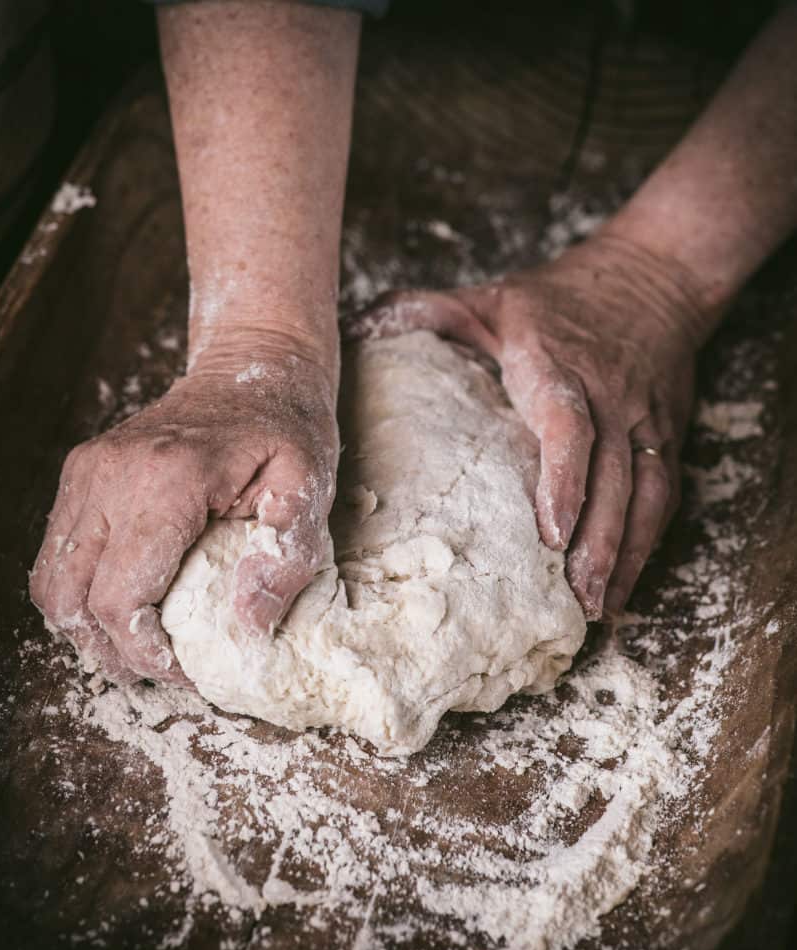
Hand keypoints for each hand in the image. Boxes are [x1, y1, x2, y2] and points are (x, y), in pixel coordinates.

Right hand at [30, 332, 338, 684]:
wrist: (255, 367)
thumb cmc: (286, 428)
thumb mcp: (311, 486)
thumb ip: (287, 557)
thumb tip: (247, 625)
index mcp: (168, 480)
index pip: (120, 596)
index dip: (143, 651)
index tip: (185, 670)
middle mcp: (111, 473)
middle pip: (72, 597)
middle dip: (111, 651)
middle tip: (160, 669)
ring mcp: (88, 469)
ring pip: (51, 579)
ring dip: (85, 627)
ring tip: (137, 646)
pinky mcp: (83, 471)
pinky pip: (59, 550)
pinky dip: (80, 591)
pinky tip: (125, 605)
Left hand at [345, 234, 708, 618]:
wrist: (651, 278)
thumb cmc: (553, 299)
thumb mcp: (484, 298)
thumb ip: (421, 314)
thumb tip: (348, 333)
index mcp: (557, 364)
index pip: (568, 425)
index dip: (564, 478)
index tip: (552, 531)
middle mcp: (609, 397)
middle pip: (611, 474)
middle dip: (596, 539)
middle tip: (573, 597)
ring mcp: (643, 420)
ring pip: (643, 493)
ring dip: (623, 552)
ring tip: (597, 607)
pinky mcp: (665, 437)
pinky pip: (661, 496)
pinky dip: (646, 543)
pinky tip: (622, 584)